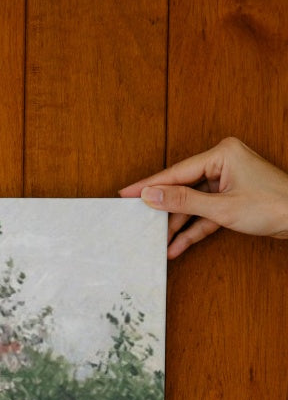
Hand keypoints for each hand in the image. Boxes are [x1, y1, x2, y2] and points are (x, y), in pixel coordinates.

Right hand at [119, 136, 287, 258]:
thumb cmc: (273, 206)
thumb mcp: (222, 207)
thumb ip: (183, 201)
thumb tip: (151, 195)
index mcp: (221, 154)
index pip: (177, 172)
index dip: (150, 185)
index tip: (126, 193)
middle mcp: (223, 164)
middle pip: (183, 188)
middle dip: (164, 210)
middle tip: (138, 221)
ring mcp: (227, 181)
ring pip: (193, 204)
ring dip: (178, 225)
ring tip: (158, 242)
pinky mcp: (232, 199)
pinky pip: (206, 213)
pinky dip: (194, 229)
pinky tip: (177, 245)